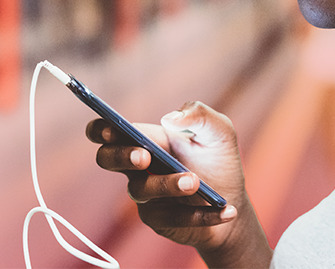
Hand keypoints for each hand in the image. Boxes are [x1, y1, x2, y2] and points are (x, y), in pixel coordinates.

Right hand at [87, 101, 269, 263]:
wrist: (234, 199)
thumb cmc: (219, 160)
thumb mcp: (219, 130)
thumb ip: (199, 114)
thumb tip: (171, 119)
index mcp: (146, 138)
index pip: (108, 131)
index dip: (101, 128)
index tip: (111, 130)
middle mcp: (139, 166)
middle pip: (107, 159)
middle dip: (121, 156)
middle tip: (145, 157)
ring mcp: (145, 194)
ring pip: (140, 190)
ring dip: (167, 185)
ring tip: (196, 182)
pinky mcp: (159, 220)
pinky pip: (171, 218)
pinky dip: (199, 215)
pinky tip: (225, 210)